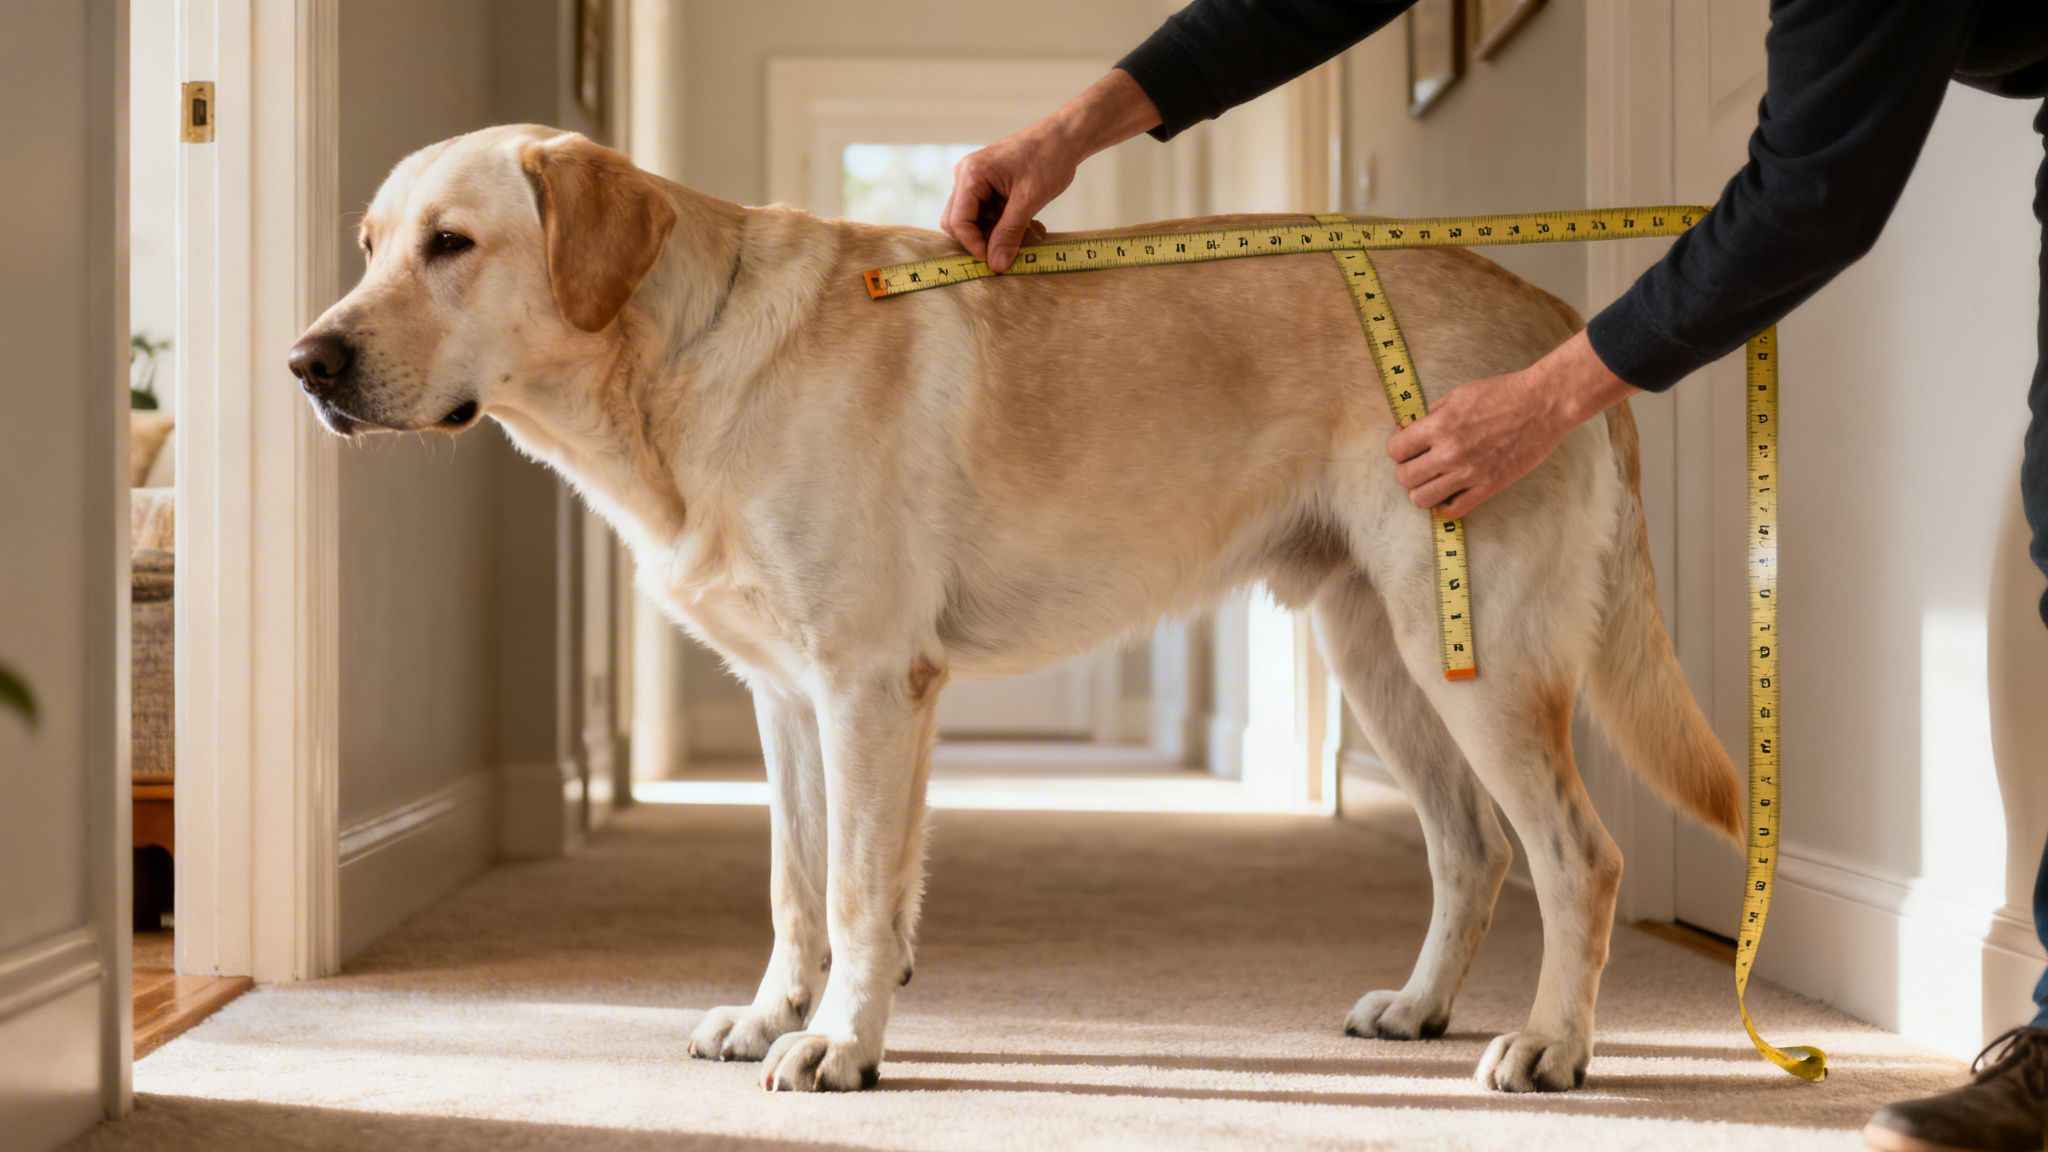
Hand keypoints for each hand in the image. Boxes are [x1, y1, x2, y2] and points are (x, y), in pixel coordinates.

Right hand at [942, 69, 1161, 271]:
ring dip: (998, 234)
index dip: (974, 245)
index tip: (996, 261)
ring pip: (975, 221)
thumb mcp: (1029, 200)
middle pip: (958, 222)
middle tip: (1010, 250)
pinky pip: (989, 214)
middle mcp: (967, 177)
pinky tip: (1029, 227)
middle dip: (982, 240)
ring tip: (1028, 236)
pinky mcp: (989, 186)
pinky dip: (1005, 225)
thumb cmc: (1048, 158)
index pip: (957, 221)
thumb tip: (996, 265)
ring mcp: (977, 181)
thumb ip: (1009, 233)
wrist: (1065, 138)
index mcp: (971, 175)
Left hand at [1387, 329, 1638, 518]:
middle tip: (1419, 463)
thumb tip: (1409, 430)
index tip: (1407, 445)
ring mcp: (1469, 473)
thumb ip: (1431, 415)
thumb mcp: (1458, 394)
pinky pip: (1453, 510)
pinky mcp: (1488, 487)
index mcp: (1439, 426)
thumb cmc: (1502, 394)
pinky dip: (1445, 505)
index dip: (1398, 448)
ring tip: (1433, 479)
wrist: (1542, 405)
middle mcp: (1450, 453)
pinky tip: (1450, 492)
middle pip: (1404, 478)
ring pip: (1422, 499)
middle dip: (1407, 470)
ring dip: (1422, 490)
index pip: (1396, 450)